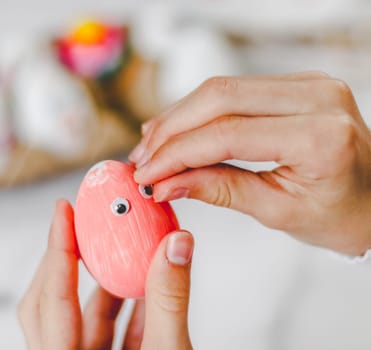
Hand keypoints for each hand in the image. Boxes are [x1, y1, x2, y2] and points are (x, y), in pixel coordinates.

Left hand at [18, 200, 193, 349]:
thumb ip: (169, 301)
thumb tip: (175, 245)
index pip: (54, 298)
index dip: (59, 248)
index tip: (64, 210)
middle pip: (48, 303)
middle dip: (64, 260)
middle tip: (79, 224)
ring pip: (79, 315)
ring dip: (100, 281)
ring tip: (118, 249)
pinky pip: (105, 329)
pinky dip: (122, 305)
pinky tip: (144, 286)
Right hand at [130, 72, 370, 255]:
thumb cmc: (340, 215)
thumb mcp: (278, 212)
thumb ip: (219, 190)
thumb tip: (166, 182)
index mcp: (320, 136)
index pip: (226, 133)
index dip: (176, 153)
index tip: (146, 173)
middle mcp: (318, 96)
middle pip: (219, 96)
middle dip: (170, 128)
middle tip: (142, 158)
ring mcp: (310, 83)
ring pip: (222, 87)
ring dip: (180, 116)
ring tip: (153, 146)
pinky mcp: (297, 83)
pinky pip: (236, 89)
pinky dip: (201, 110)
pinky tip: (179, 128)